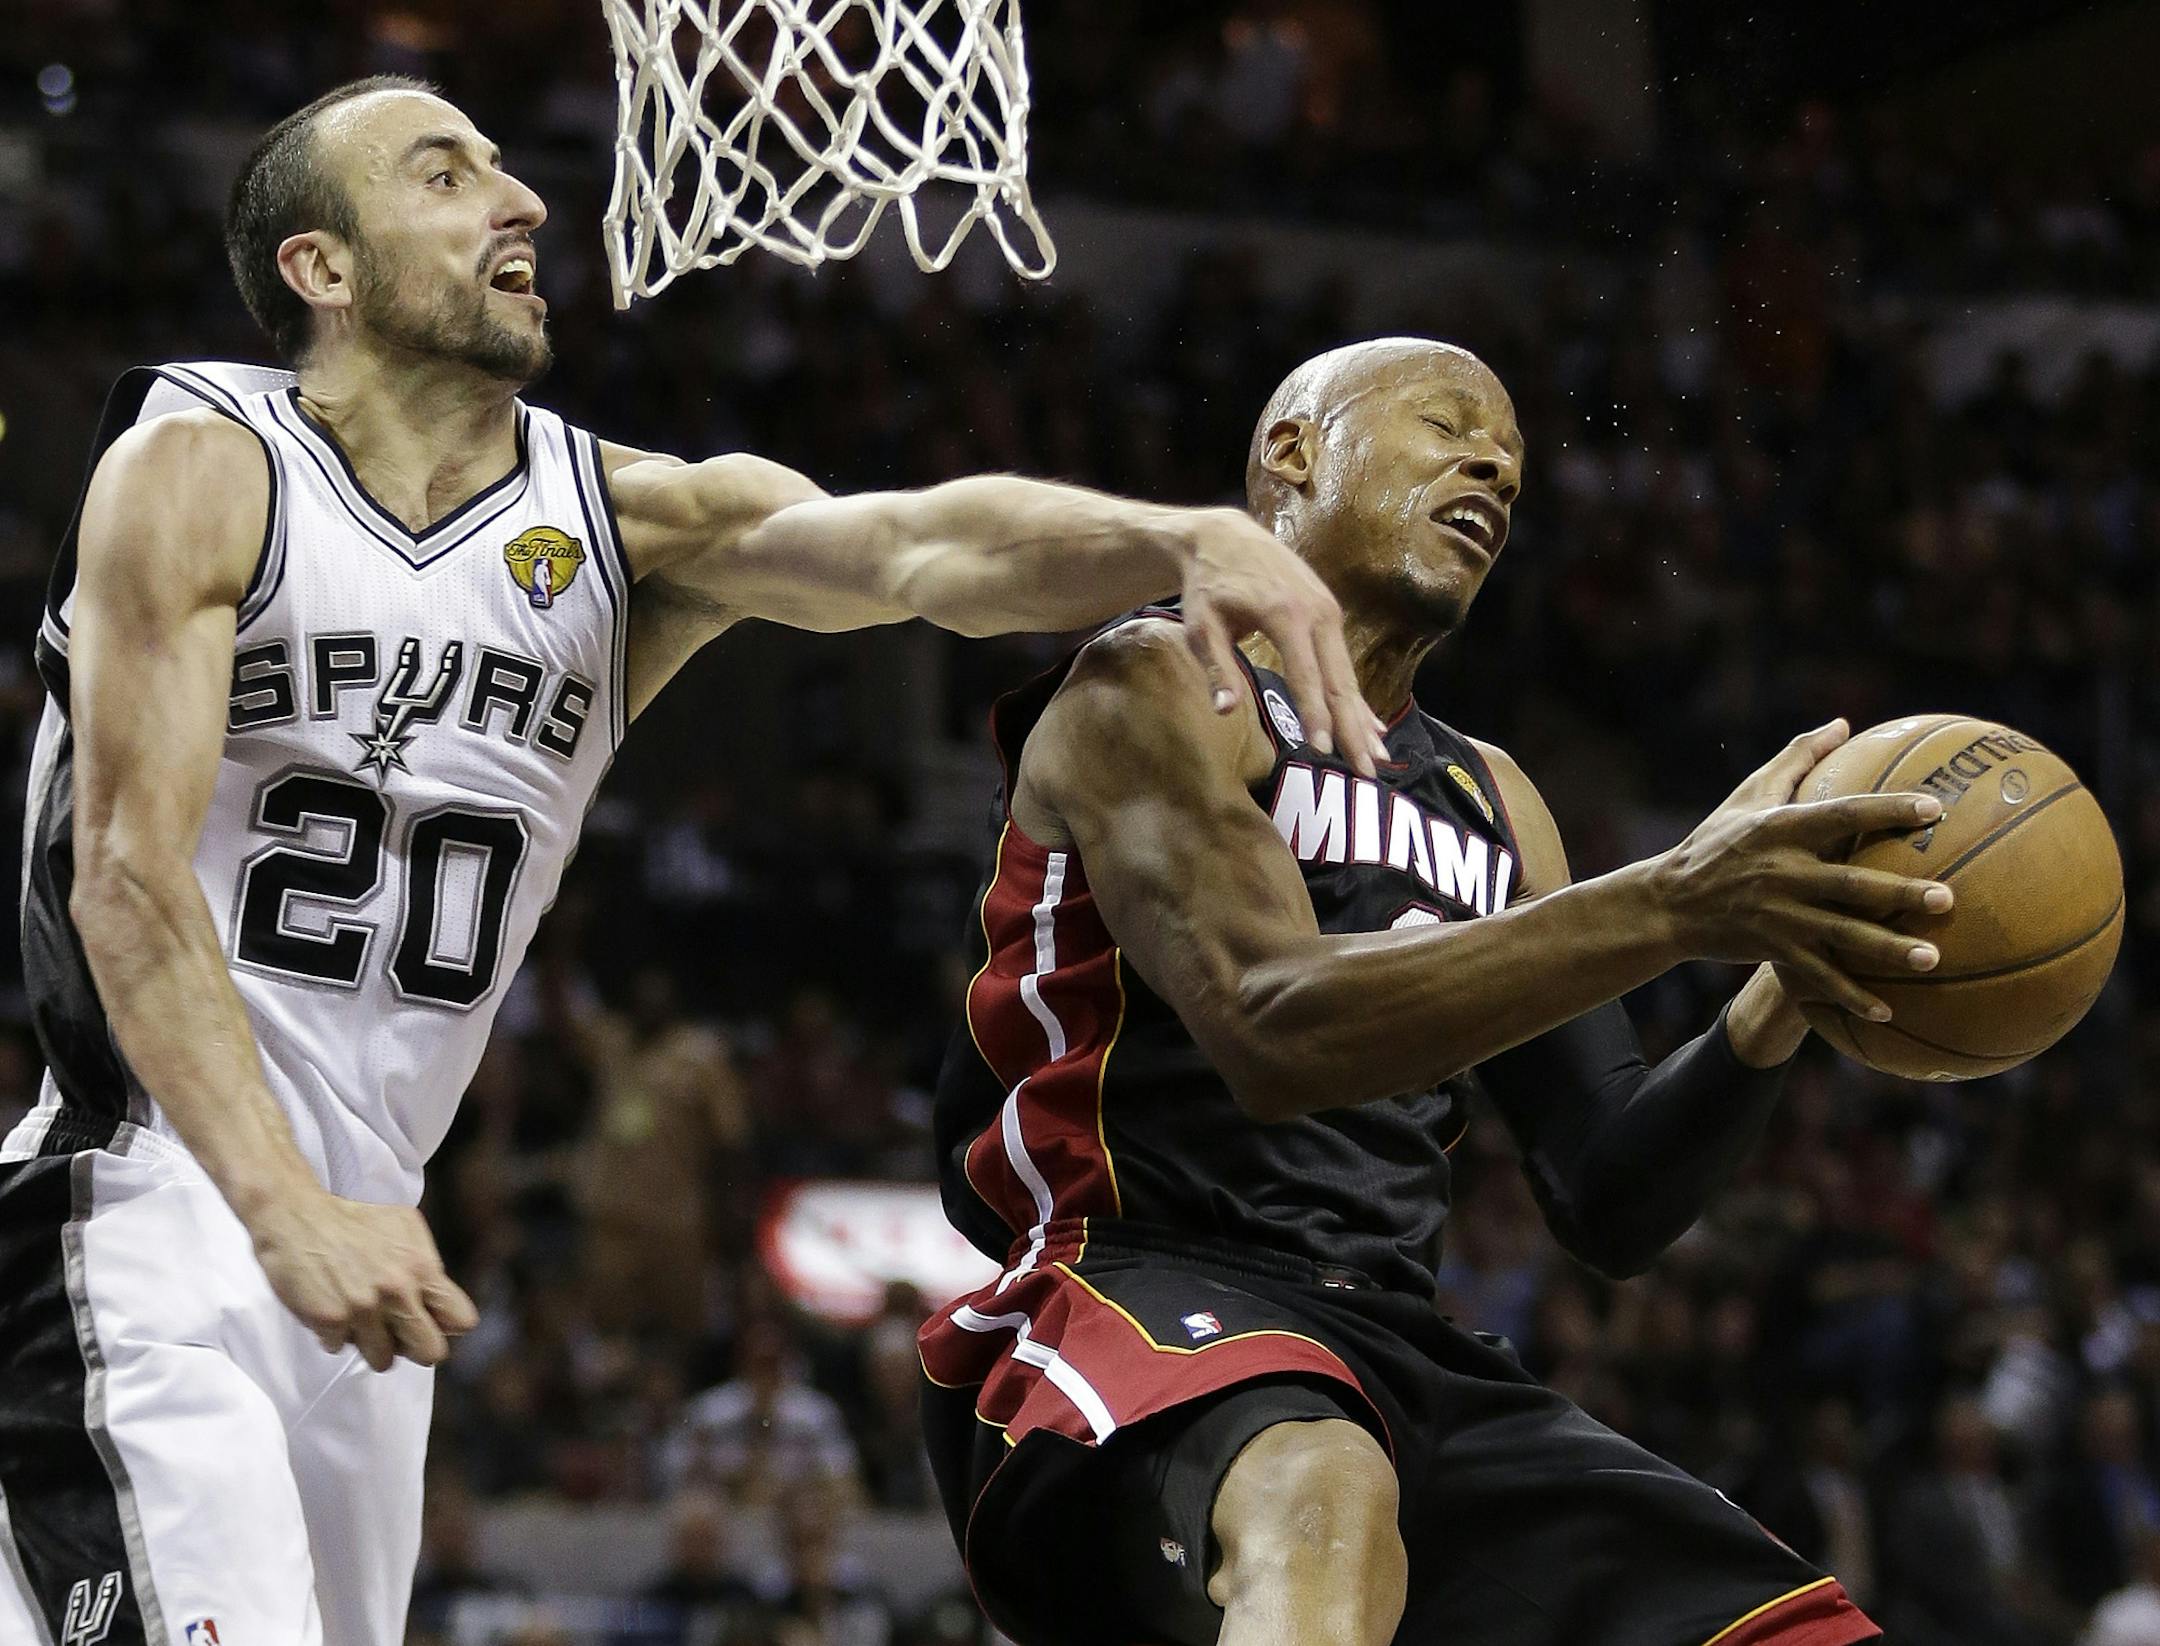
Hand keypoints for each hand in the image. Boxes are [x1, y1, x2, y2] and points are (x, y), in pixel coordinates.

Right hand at [247, 1187, 478, 1370]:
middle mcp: (398, 1292)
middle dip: (415, 1348)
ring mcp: (363, 1310)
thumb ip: (426, 1265)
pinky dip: (335, 1335)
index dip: (446, 1325)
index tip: (430, 1321)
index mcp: (422, 1269)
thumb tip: (439, 1304)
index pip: (461, 1319)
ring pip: (383, 1360)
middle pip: (430, 1352)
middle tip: (397, 1335)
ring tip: (360, 1322)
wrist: (297, 1217)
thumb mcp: (406, 1228)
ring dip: (371, 1346)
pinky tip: (331, 1309)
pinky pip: (340, 1348)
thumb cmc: (354, 1221)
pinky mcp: (330, 1321)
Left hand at [1172, 508, 1387, 774]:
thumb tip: (1224, 710)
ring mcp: (1329, 611)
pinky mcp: (1330, 613)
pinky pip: (1344, 662)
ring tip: (1378, 758)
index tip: (1323, 750)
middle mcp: (1318, 612)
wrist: (1226, 535)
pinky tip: (1373, 726)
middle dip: (1353, 729)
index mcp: (1287, 615)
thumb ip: (1217, 667)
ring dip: (1363, 719)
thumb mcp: (1201, 624)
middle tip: (1366, 771)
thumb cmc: (1209, 583)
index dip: (1315, 716)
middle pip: (1340, 681)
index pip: (1306, 677)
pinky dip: (1357, 696)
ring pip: (1348, 675)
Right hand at [1652, 718, 1955, 1021]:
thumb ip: (1796, 757)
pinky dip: (1849, 995)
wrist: (1668, 902)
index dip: (1888, 810)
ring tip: (1932, 958)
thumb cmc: (1716, 841)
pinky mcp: (1771, 949)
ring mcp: (1777, 915)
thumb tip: (1843, 723)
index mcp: (1780, 829)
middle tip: (1948, 897)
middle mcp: (1782, 872)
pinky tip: (1886, 1010)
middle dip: (1899, 892)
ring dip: (1887, 949)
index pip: (1843, 814)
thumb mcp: (1748, 794)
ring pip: (1841, 935)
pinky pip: (1817, 976)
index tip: (1934, 808)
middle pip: (1850, 883)